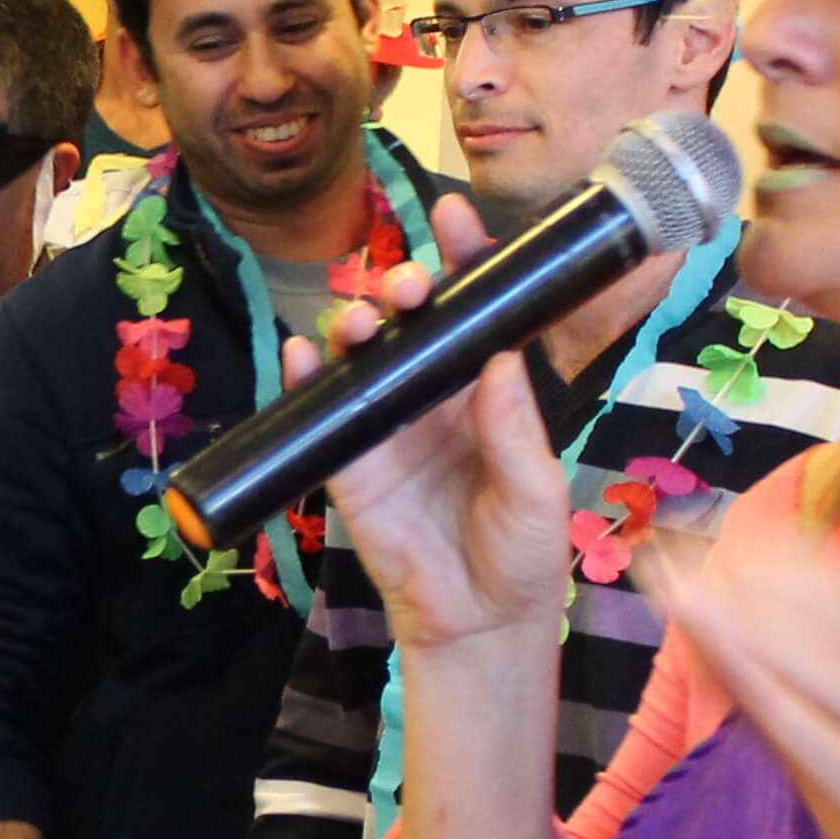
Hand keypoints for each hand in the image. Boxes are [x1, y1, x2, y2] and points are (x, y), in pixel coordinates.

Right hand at [287, 208, 575, 654]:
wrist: (478, 622)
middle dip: (404, 287)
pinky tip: (304, 353)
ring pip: (361, 354)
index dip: (464, 260)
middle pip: (410, 322)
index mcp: (489, 390)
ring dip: (355, 323)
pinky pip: (320, 410)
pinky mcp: (347, 462)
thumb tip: (502, 359)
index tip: (454, 216)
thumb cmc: (523, 551)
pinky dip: (305, 376)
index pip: (474, 311)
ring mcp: (387, 425)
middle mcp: (434, 395)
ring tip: (361, 321)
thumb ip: (515, 429)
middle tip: (407, 287)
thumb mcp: (535, 490)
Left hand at [631, 522, 839, 838]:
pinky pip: (835, 745)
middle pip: (831, 614)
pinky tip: (731, 672)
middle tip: (666, 548)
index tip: (701, 533)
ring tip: (679, 588)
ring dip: (751, 622)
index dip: (771, 557)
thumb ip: (799, 709)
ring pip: (832, 666)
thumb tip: (729, 652)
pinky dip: (779, 698)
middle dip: (745, 576)